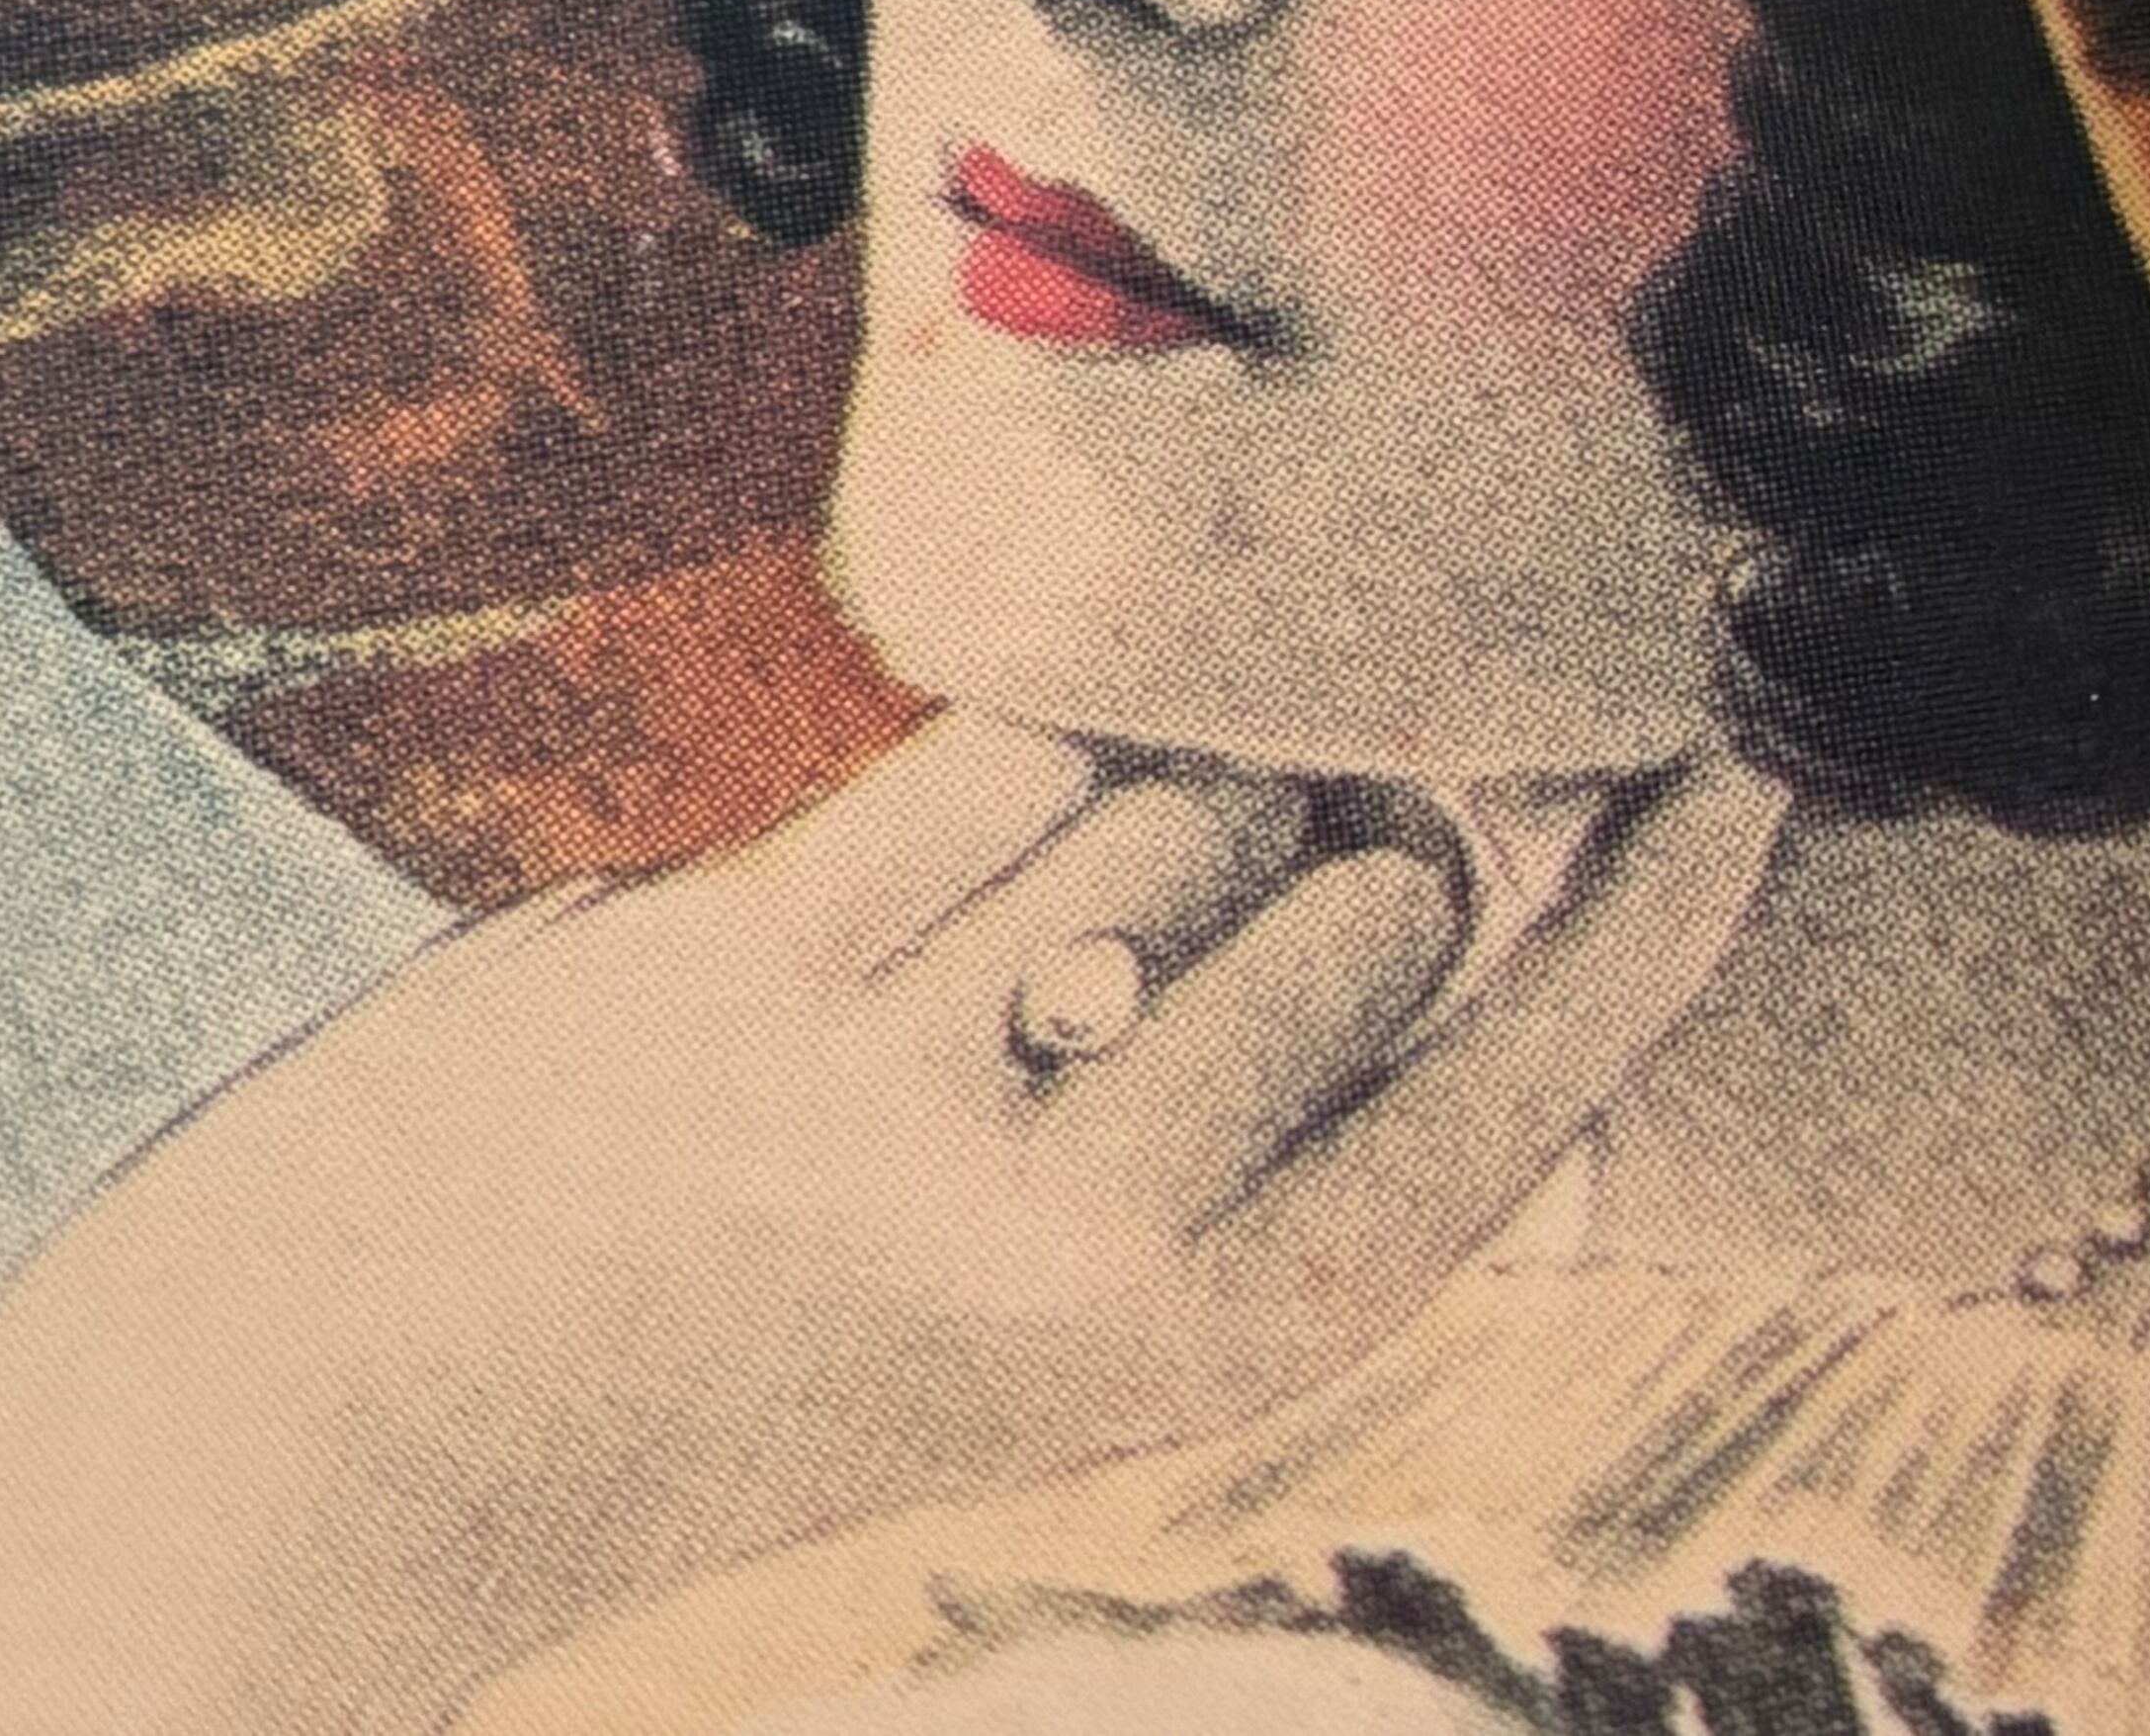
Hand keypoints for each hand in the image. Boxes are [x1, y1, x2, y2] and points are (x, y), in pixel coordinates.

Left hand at [0, 718, 1783, 1735]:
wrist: (403, 1405)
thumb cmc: (807, 1316)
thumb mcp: (1102, 1296)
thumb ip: (1293, 1101)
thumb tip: (1445, 833)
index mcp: (1226, 1339)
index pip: (1538, 1074)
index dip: (1664, 906)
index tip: (1746, 759)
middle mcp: (1114, 1240)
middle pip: (1380, 882)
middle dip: (1324, 843)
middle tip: (1162, 942)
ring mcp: (946, 1102)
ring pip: (1203, 787)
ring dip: (1135, 798)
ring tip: (988, 954)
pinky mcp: (789, 969)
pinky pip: (1018, 745)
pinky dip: (1006, 761)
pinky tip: (908, 892)